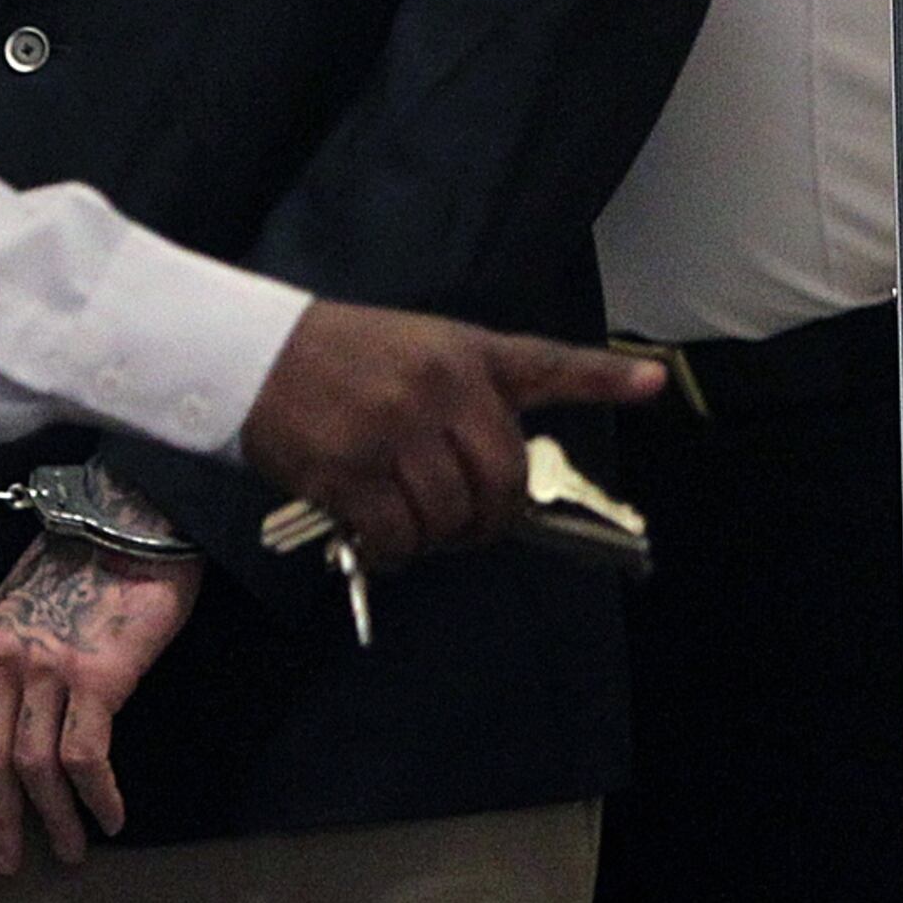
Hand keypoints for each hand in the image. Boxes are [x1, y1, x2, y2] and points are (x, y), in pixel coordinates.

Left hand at [0, 477, 200, 874]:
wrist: (135, 516)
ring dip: (52, 819)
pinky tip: (111, 819)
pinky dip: (95, 795)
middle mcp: (4, 662)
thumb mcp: (28, 598)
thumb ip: (11, 650)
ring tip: (68, 854)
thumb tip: (13, 708)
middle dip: (2, 819)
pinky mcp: (94, 677)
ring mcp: (46, 670)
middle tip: (10, 864)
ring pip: (35, 767)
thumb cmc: (92, 554)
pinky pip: (84, 756)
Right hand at [238, 299, 662, 569]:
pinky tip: (377, 538)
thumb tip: (497, 481)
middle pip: (502, 481)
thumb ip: (464, 400)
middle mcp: (440, 388)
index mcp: (464, 353)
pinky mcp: (352, 471)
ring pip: (450, 517)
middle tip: (465, 526)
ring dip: (436, 539)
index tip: (655, 383)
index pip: (546, 364)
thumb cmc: (337, 356)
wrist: (248, 353)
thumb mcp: (416, 349)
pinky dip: (395, 553)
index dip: (606, 378)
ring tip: (409, 524)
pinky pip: (399, 538)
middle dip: (490, 518)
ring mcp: (396, 429)